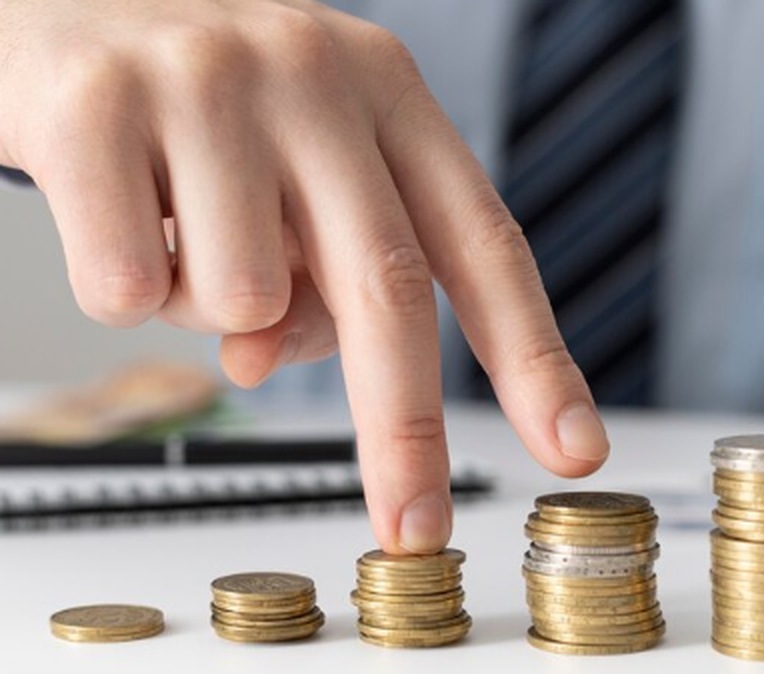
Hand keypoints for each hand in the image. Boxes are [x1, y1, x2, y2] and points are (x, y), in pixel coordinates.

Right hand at [0, 0, 609, 552]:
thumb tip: (267, 361)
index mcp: (390, 97)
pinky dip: (118, 284)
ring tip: (175, 230)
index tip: (575, 449)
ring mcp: (211, 83)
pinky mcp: (99, 106)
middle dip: (406, 433)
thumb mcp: (295, 174)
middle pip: (390, 289)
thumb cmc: (204, 103)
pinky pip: (127, 288)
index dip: (536, 358)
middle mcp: (318, 80)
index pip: (485, 246)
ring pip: (241, 303)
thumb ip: (315, 278)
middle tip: (415, 530)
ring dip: (205, 309)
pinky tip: (113, 212)